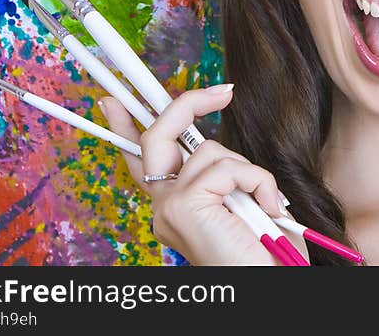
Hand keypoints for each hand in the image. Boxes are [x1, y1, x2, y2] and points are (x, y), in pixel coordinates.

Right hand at [98, 85, 307, 264]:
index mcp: (175, 206)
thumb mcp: (244, 204)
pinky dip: (258, 182)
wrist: (268, 287)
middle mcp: (163, 206)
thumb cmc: (264, 253)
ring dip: (248, 171)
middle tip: (225, 91)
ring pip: (210, 151)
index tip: (110, 102)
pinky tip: (268, 209)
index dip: (125, 127)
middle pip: (158, 136)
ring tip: (264, 205)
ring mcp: (168, 206)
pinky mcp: (183, 206)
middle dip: (187, 103)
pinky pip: (227, 168)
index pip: (141, 160)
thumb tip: (220, 150)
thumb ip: (225, 177)